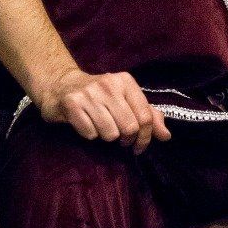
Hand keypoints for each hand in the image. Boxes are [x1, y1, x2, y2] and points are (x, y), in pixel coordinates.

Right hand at [36, 68, 171, 151]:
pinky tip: (87, 124)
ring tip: (102, 127)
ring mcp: (89, 94)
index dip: (146, 138)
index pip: (146, 117)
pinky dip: (90, 135)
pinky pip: (90, 134)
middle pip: (130, 128)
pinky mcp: (72, 105)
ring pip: (110, 134)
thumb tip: (166, 136)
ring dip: (107, 137)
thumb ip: (148, 115)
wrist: (62, 85)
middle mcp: (109, 85)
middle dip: (126, 140)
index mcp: (126, 81)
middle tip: (120, 139)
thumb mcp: (126, 99)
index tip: (139, 146)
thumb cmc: (100, 95)